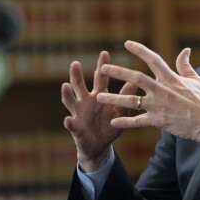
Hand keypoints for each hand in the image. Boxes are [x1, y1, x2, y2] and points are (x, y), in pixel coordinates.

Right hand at [62, 51, 137, 171]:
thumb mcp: (121, 111)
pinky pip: (71, 125)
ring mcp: (78, 113)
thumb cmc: (110, 125)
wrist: (100, 146)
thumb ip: (126, 98)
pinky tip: (68, 120)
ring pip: (70, 101)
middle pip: (79, 85)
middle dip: (77, 75)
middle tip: (75, 63)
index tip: (104, 53)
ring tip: (65, 85)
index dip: (102, 66)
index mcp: (99, 95)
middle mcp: (86, 101)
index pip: (100, 78)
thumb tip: (135, 81)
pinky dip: (69, 122)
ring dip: (67, 93)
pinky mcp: (75, 128)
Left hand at [96, 41, 199, 147]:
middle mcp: (162, 90)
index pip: (153, 59)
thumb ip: (186, 65)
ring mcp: (159, 106)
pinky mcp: (158, 121)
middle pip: (136, 78)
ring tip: (99, 96)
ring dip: (114, 98)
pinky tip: (112, 121)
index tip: (126, 43)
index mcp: (171, 78)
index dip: (139, 50)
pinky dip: (125, 122)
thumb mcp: (197, 80)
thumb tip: (185, 50)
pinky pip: (138, 121)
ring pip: (132, 101)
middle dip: (118, 72)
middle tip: (103, 68)